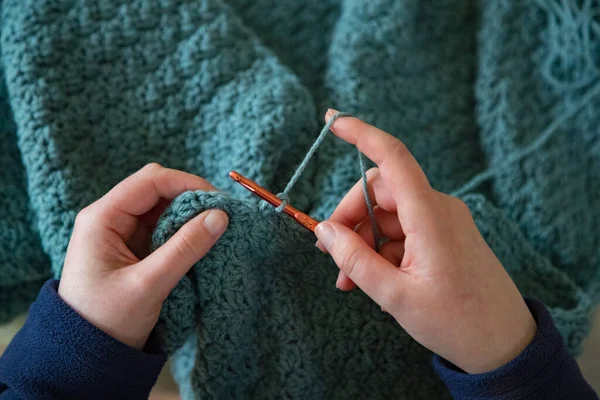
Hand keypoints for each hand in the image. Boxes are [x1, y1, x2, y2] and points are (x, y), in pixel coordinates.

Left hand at [59, 164, 228, 349]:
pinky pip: (163, 227)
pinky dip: (183, 230)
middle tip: (220, 213)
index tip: (219, 200)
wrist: (83, 354)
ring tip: (215, 227)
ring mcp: (122, 232)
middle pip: (157, 188)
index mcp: (102, 219)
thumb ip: (185, 248)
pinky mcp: (133, 248)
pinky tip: (200, 240)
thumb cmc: (106, 320)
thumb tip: (220, 216)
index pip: (150, 181)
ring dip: (189, 214)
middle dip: (190, 196)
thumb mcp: (148, 284)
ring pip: (162, 207)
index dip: (187, 184)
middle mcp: (110, 218)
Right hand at [315, 110, 535, 373]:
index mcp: (430, 216)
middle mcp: (438, 209)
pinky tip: (372, 281)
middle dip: (350, 221)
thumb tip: (324, 231)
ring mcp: (443, 222)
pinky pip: (402, 231)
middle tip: (331, 256)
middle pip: (380, 194)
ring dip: (363, 242)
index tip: (332, 120)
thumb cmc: (455, 322)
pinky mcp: (444, 236)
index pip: (393, 158)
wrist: (504, 345)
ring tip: (350, 280)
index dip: (361, 134)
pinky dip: (381, 250)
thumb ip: (355, 259)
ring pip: (387, 216)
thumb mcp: (395, 296)